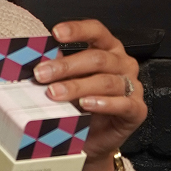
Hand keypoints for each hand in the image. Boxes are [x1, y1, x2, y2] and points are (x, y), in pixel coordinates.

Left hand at [32, 19, 146, 168]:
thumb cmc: (81, 106)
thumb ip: (57, 70)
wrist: (93, 140)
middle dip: (66, 66)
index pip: (96, 31)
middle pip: (97, 58)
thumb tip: (33, 60)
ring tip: (56, 93)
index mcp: (108, 50)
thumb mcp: (67, 82)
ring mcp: (132, 86)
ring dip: (78, 87)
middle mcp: (123, 64)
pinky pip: (123, 104)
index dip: (77, 30)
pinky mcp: (137, 110)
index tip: (56, 33)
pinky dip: (104, 104)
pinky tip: (87, 104)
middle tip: (42, 74)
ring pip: (106, 81)